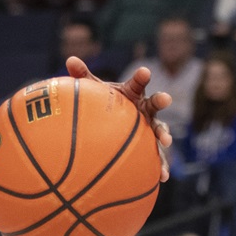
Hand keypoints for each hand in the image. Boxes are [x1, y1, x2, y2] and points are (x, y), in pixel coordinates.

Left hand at [66, 56, 171, 181]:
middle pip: (155, 103)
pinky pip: (156, 156)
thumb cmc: (104, 104)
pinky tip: (162, 177)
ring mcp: (150, 127)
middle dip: (160, 100)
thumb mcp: (93, 90)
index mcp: (133, 94)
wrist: (112, 125)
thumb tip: (70, 58)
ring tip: (166, 142)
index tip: (144, 71)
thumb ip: (83, 76)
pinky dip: (160, 165)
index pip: (137, 83)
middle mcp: (145, 109)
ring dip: (165, 134)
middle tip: (165, 97)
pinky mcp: (150, 146)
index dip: (141, 77)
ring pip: (160, 130)